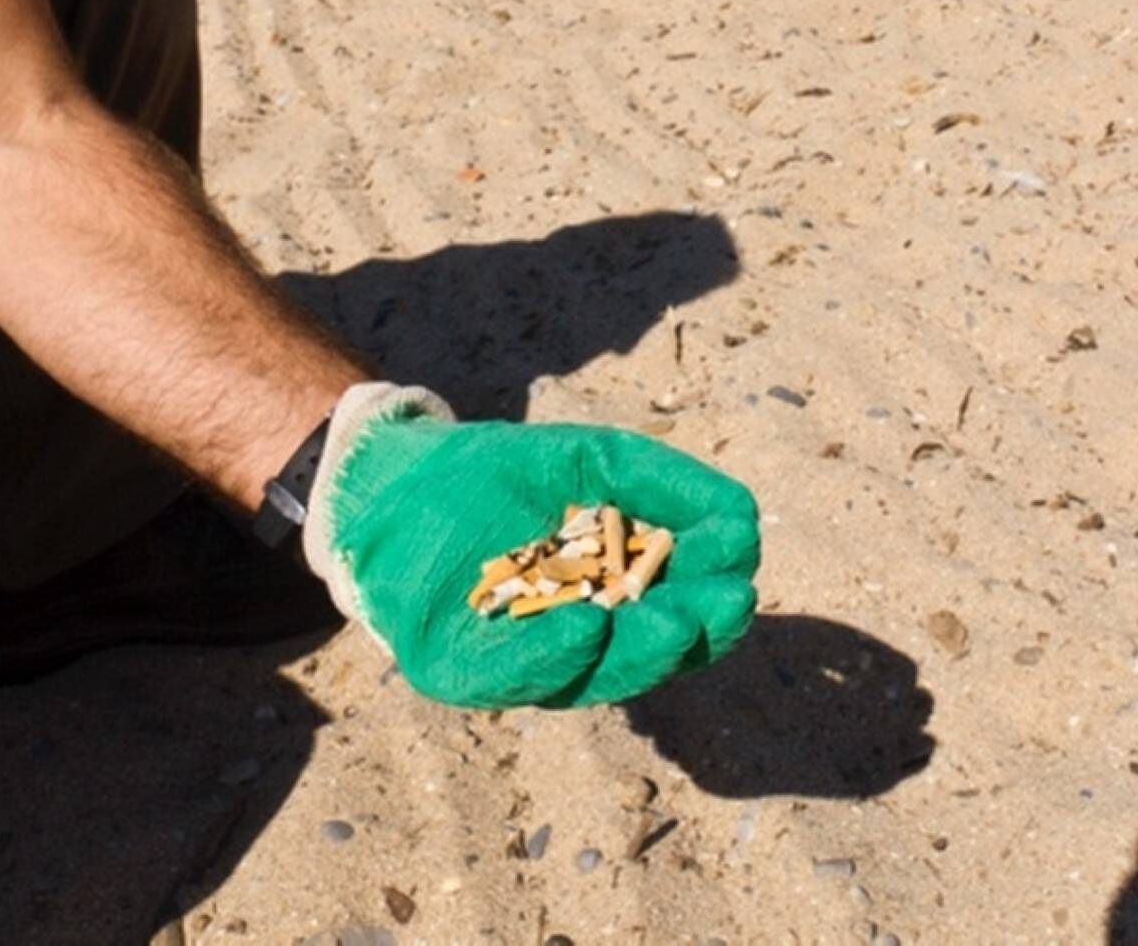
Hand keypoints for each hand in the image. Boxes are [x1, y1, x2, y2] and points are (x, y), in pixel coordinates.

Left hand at [304, 384, 759, 708]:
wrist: (395, 475)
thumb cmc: (506, 473)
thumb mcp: (598, 462)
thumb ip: (668, 485)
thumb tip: (743, 520)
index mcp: (618, 606)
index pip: (684, 621)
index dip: (717, 603)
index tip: (740, 570)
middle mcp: (578, 646)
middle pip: (648, 655)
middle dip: (690, 631)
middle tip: (726, 603)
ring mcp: (520, 663)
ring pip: (593, 674)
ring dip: (638, 649)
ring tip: (672, 619)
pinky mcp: (458, 672)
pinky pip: (512, 675)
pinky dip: (554, 657)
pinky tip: (586, 629)